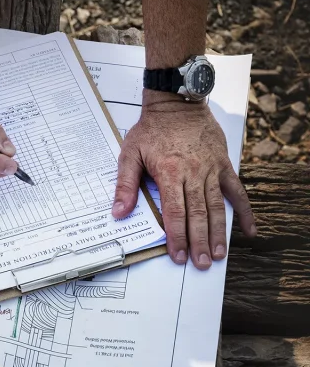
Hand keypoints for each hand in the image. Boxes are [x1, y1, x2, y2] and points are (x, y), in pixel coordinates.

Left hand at [112, 91, 255, 268]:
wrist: (177, 103)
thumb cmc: (152, 129)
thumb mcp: (130, 154)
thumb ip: (125, 185)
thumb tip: (119, 212)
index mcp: (169, 173)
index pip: (174, 213)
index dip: (177, 237)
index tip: (179, 255)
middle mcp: (193, 173)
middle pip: (198, 214)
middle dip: (199, 242)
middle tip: (202, 263)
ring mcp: (211, 170)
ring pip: (217, 207)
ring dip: (219, 233)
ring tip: (219, 254)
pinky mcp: (223, 164)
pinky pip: (236, 191)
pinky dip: (244, 211)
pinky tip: (248, 230)